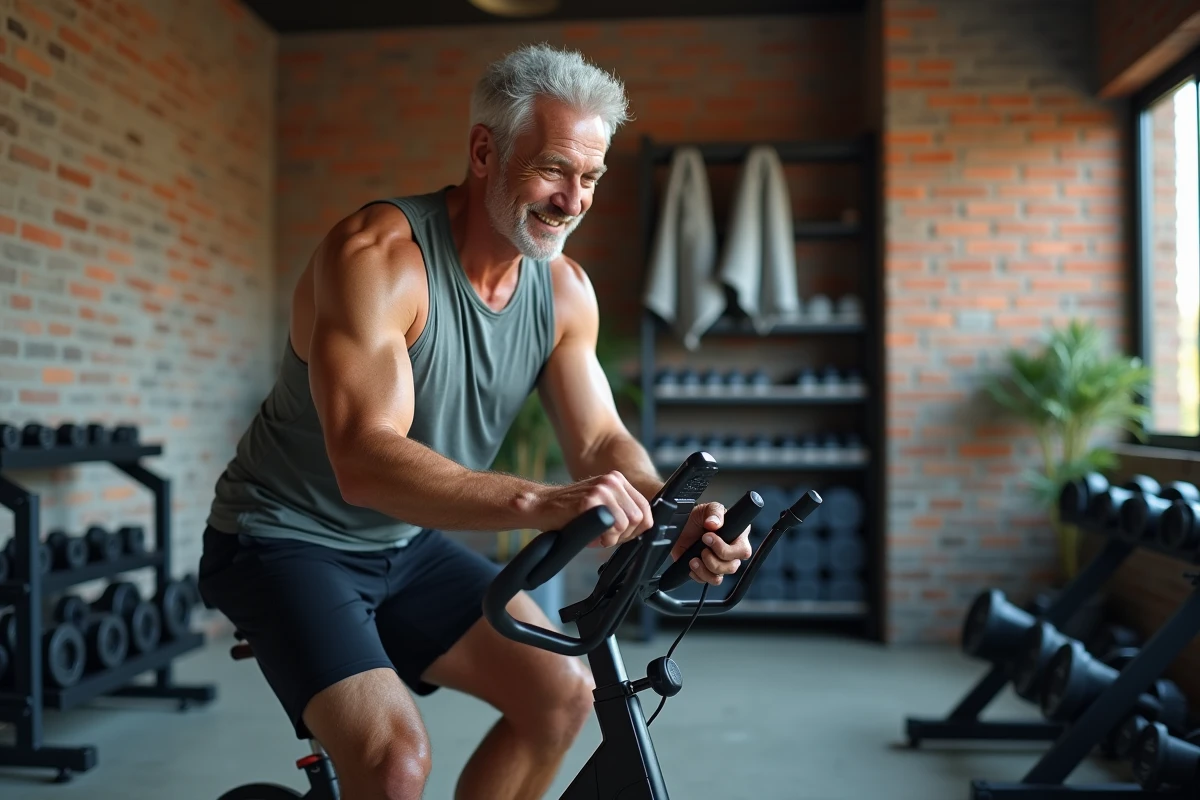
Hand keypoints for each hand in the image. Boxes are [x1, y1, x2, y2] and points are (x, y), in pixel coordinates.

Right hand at [532, 471, 652, 547]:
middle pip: (638, 518)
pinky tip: (589, 536)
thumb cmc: (570, 513)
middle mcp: (613, 481)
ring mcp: (602, 488)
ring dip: (612, 538)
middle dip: (624, 536)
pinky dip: (602, 538)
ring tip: (595, 536)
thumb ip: (622, 512)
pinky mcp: (590, 500)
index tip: (619, 535)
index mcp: (618, 480)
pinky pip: (611, 527)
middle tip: (604, 538)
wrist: (541, 507)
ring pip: (626, 523)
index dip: (636, 530)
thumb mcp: (602, 507)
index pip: (645, 509)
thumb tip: (642, 528)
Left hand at [670, 501, 752, 584]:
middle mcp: (731, 552)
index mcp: (737, 536)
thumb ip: (714, 512)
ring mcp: (719, 563)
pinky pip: (707, 581)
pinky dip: (698, 574)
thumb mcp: (707, 508)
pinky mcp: (707, 571)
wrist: (681, 526)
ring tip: (695, 558)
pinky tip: (692, 563)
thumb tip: (714, 523)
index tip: (708, 537)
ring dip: (705, 569)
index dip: (725, 549)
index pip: (743, 551)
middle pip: (732, 567)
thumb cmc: (700, 517)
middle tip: (702, 546)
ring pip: (719, 577)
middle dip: (713, 559)